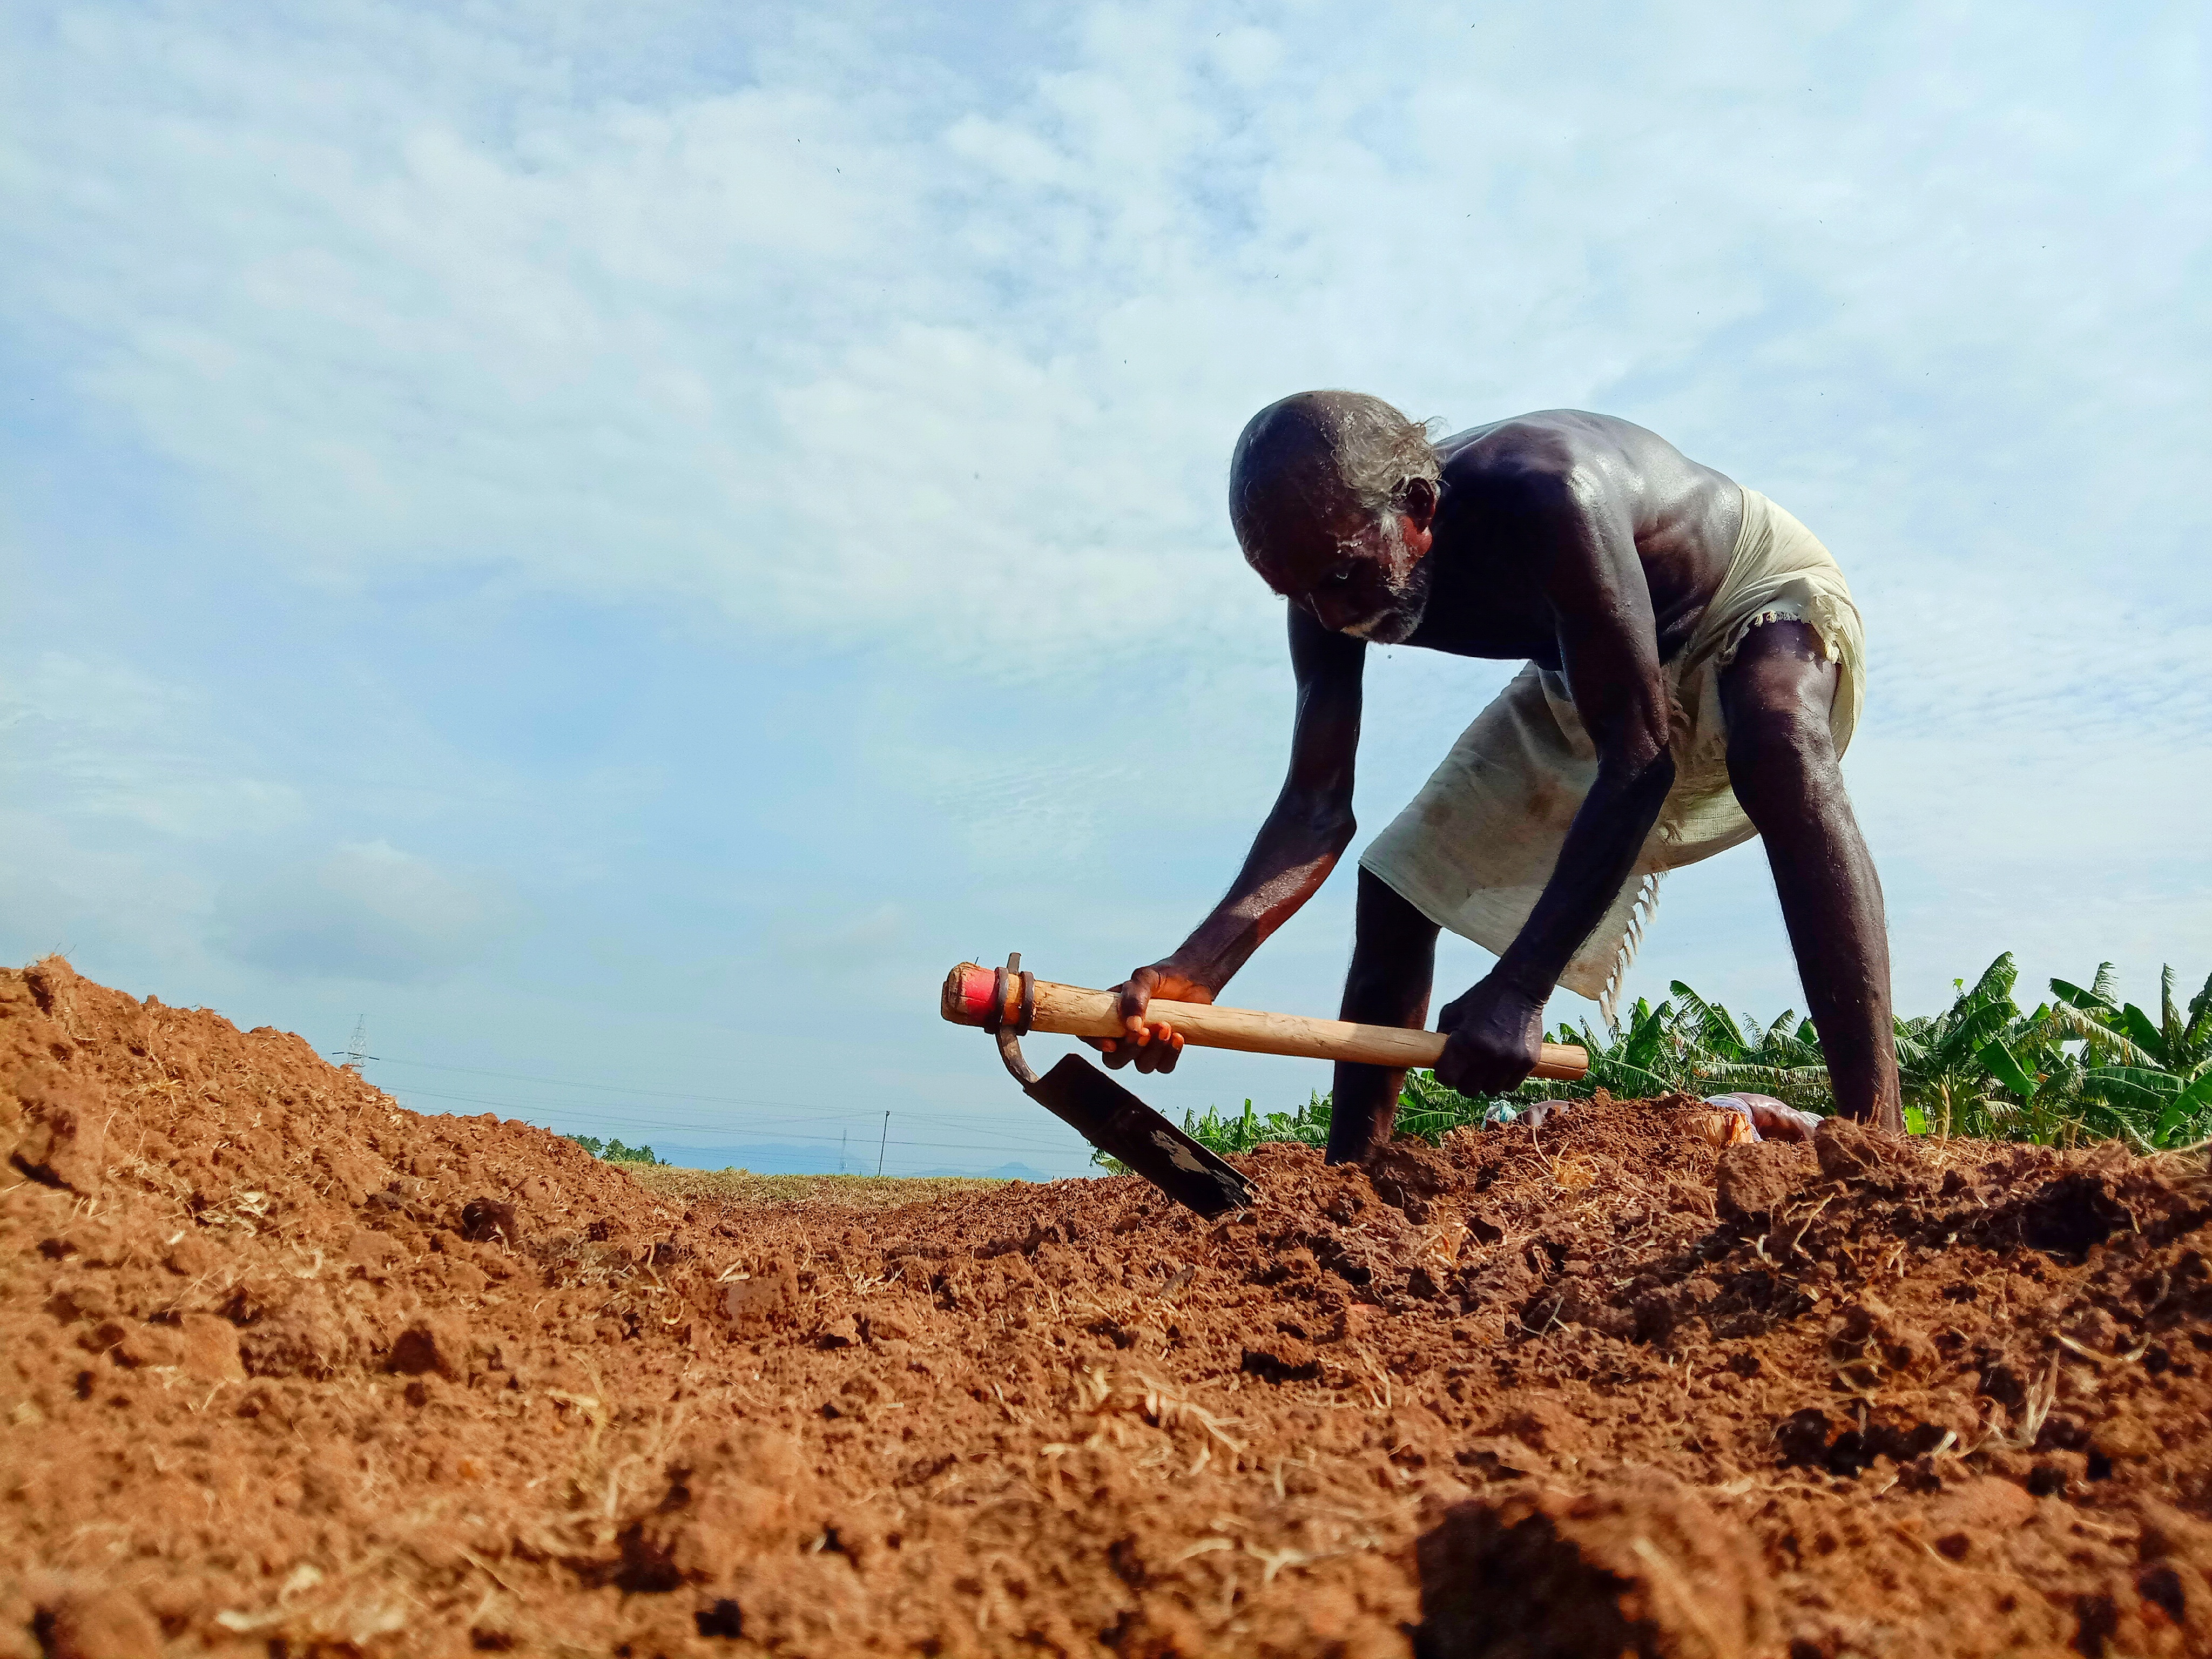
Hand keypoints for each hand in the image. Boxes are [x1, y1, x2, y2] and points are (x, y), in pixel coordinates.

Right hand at [1084, 963, 1214, 1074]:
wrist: (1195, 979)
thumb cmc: (1165, 976)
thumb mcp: (1145, 978)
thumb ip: (1134, 996)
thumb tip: (1131, 1025)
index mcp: (1111, 1015)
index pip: (1090, 1034)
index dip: (1094, 1042)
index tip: (1111, 1043)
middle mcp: (1125, 1035)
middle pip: (1114, 1060)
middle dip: (1129, 1050)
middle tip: (1144, 1032)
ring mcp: (1146, 1047)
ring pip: (1142, 1065)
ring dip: (1153, 1051)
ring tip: (1166, 1027)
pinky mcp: (1167, 1052)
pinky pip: (1164, 1066)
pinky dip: (1171, 1055)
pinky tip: (1178, 1037)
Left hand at [1434, 975, 1544, 1094]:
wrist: (1520, 989)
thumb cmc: (1483, 998)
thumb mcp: (1453, 1011)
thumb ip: (1442, 1037)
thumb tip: (1437, 1058)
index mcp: (1466, 1043)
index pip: (1447, 1078)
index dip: (1444, 1074)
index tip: (1447, 1067)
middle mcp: (1489, 1056)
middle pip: (1468, 1090)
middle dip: (1464, 1080)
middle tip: (1467, 1067)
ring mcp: (1510, 1061)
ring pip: (1490, 1090)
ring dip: (1485, 1081)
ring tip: (1486, 1064)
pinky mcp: (1528, 1063)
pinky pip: (1510, 1086)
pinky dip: (1503, 1079)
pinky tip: (1501, 1064)